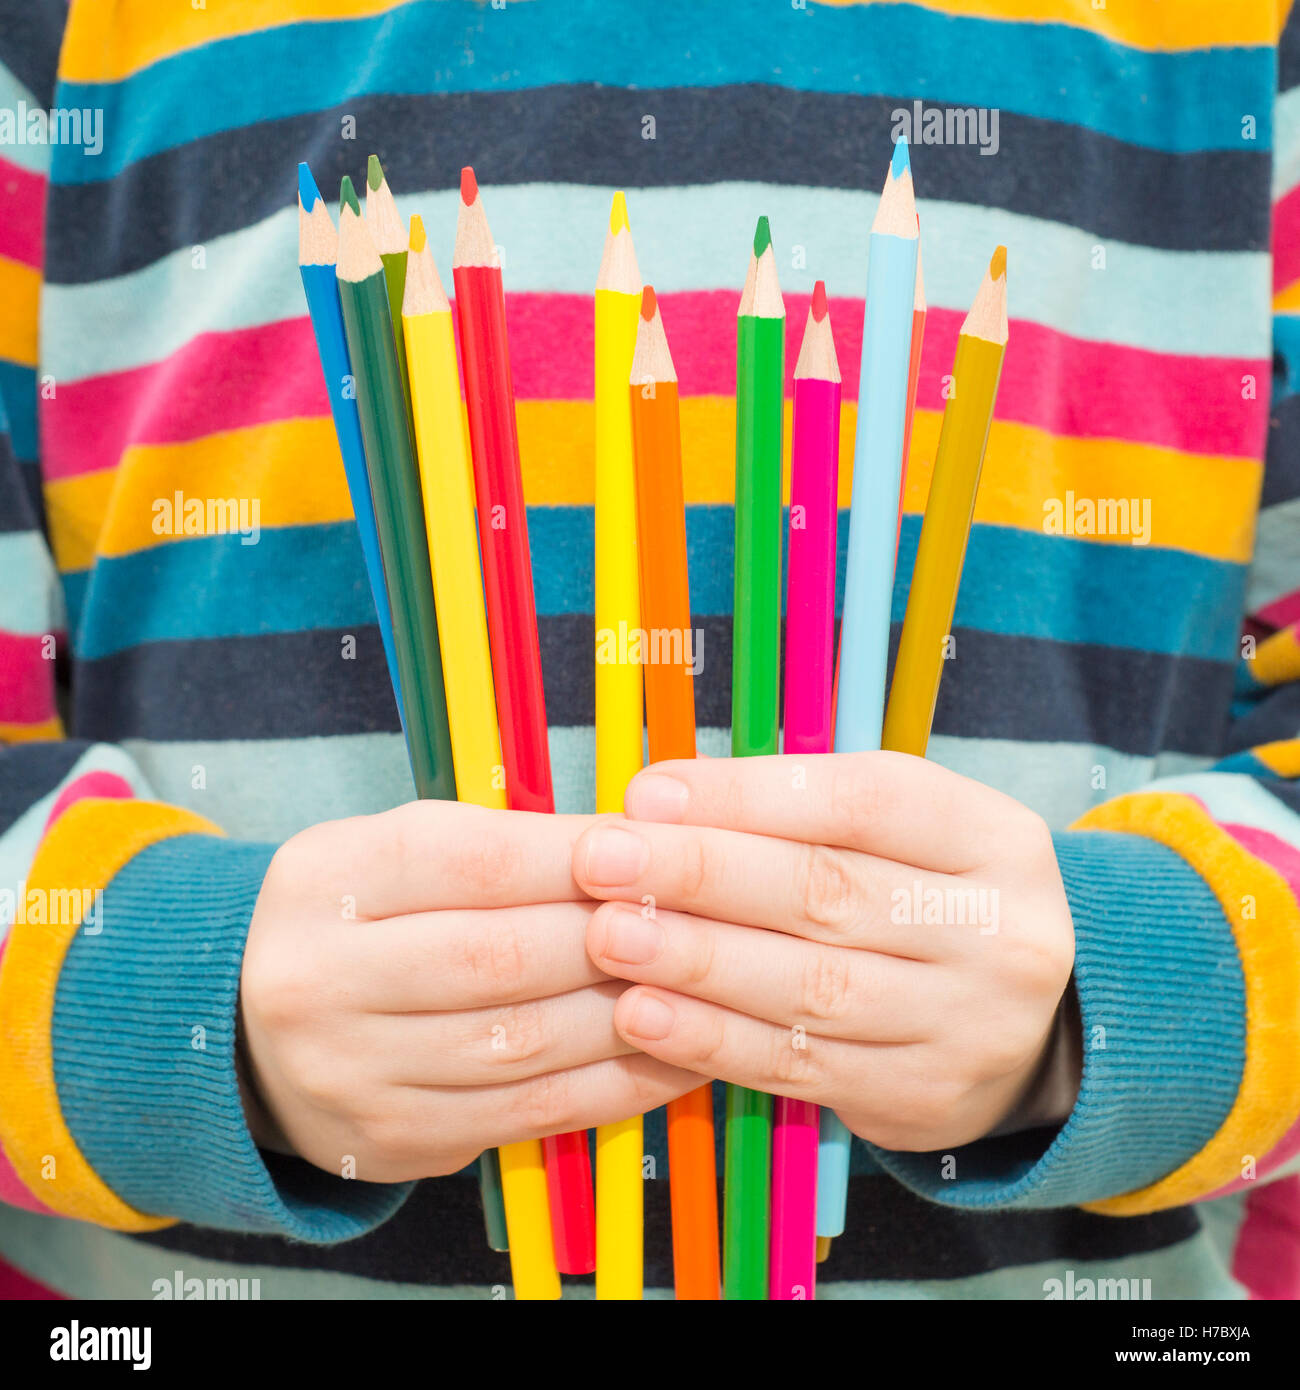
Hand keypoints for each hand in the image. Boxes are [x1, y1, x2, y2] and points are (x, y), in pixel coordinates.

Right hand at [239, 800, 700, 1181]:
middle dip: (613, 937)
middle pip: (502, 957)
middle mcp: (320, 981)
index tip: (648, 850)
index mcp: (324, 882)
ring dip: (631, 1014)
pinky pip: (532, 1113)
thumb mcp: (393, 851)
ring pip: (525, 1042)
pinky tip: (671, 1053)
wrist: (253, 1032)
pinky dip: (617, 1084)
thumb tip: (631, 846)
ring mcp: (352, 1073)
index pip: (474, 861)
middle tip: (688, 918)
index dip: (577, 858)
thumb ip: (497, 847)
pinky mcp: (396, 1139)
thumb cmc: (358, 919)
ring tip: (698, 985)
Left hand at [573, 753, 1076, 1152]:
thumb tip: (661, 801)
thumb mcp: (907, 834)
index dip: (746, 797)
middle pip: (828, 893)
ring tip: (609, 934)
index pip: (862, 802)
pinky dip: (712, 1040)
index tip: (648, 794)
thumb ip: (800, 813)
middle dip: (701, 873)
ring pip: (810, 987)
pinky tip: (644, 1015)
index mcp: (992, 839)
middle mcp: (996, 932)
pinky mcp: (918, 1096)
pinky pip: (798, 1066)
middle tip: (602, 860)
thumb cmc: (930, 900)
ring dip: (696, 961)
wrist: (1038, 1027)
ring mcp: (966, 1024)